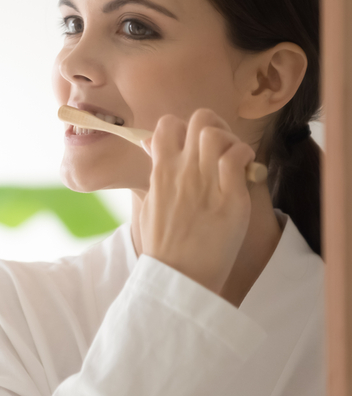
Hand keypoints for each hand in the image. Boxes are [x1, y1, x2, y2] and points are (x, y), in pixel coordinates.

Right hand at [139, 109, 255, 295]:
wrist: (178, 276)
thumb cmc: (164, 244)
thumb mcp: (149, 202)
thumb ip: (153, 171)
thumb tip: (147, 144)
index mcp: (159, 172)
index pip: (167, 124)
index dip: (184, 127)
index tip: (193, 145)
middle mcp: (181, 171)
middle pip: (199, 119)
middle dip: (214, 127)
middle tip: (221, 148)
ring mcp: (205, 183)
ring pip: (217, 134)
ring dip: (231, 140)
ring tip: (235, 160)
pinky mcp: (230, 199)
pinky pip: (238, 158)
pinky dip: (245, 156)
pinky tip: (247, 170)